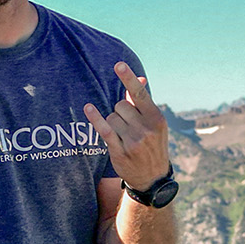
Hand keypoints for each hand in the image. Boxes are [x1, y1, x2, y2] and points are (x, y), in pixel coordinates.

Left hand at [84, 62, 170, 192]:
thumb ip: (143, 103)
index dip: (128, 79)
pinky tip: (88, 108)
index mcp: (157, 119)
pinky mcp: (120, 151)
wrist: (153, 178)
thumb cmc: (152, 145)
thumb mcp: (154, 124)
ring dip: (113, 123)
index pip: (139, 94)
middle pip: (120, 105)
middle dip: (120, 112)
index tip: (118, 65)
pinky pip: (104, 129)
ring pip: (111, 117)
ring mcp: (133, 141)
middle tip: (128, 125)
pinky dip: (95, 118)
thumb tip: (139, 79)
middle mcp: (146, 129)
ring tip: (123, 136)